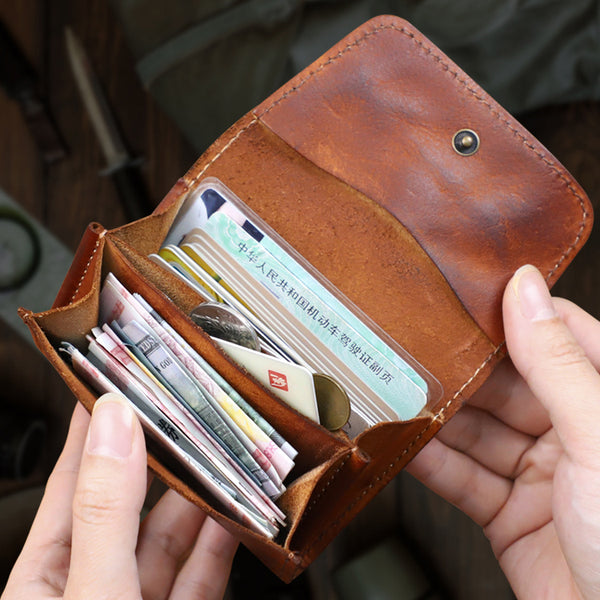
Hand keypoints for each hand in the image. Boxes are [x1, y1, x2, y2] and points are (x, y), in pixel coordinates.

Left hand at [1, 393, 237, 599]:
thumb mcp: (94, 592)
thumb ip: (107, 511)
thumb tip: (116, 422)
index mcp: (43, 583)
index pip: (69, 485)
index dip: (92, 432)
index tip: (114, 386)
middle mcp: (90, 589)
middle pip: (128, 508)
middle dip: (160, 460)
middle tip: (185, 415)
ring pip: (169, 541)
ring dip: (198, 500)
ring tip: (220, 457)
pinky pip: (200, 576)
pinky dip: (219, 544)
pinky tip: (234, 515)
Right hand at [407, 265, 599, 598]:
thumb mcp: (598, 437)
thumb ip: (555, 364)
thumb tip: (525, 290)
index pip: (554, 336)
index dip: (508, 313)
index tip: (459, 293)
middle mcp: (572, 434)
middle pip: (503, 385)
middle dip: (457, 370)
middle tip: (408, 345)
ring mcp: (539, 476)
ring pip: (476, 432)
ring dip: (435, 416)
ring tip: (392, 389)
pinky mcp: (509, 515)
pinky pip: (463, 479)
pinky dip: (431, 462)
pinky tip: (403, 441)